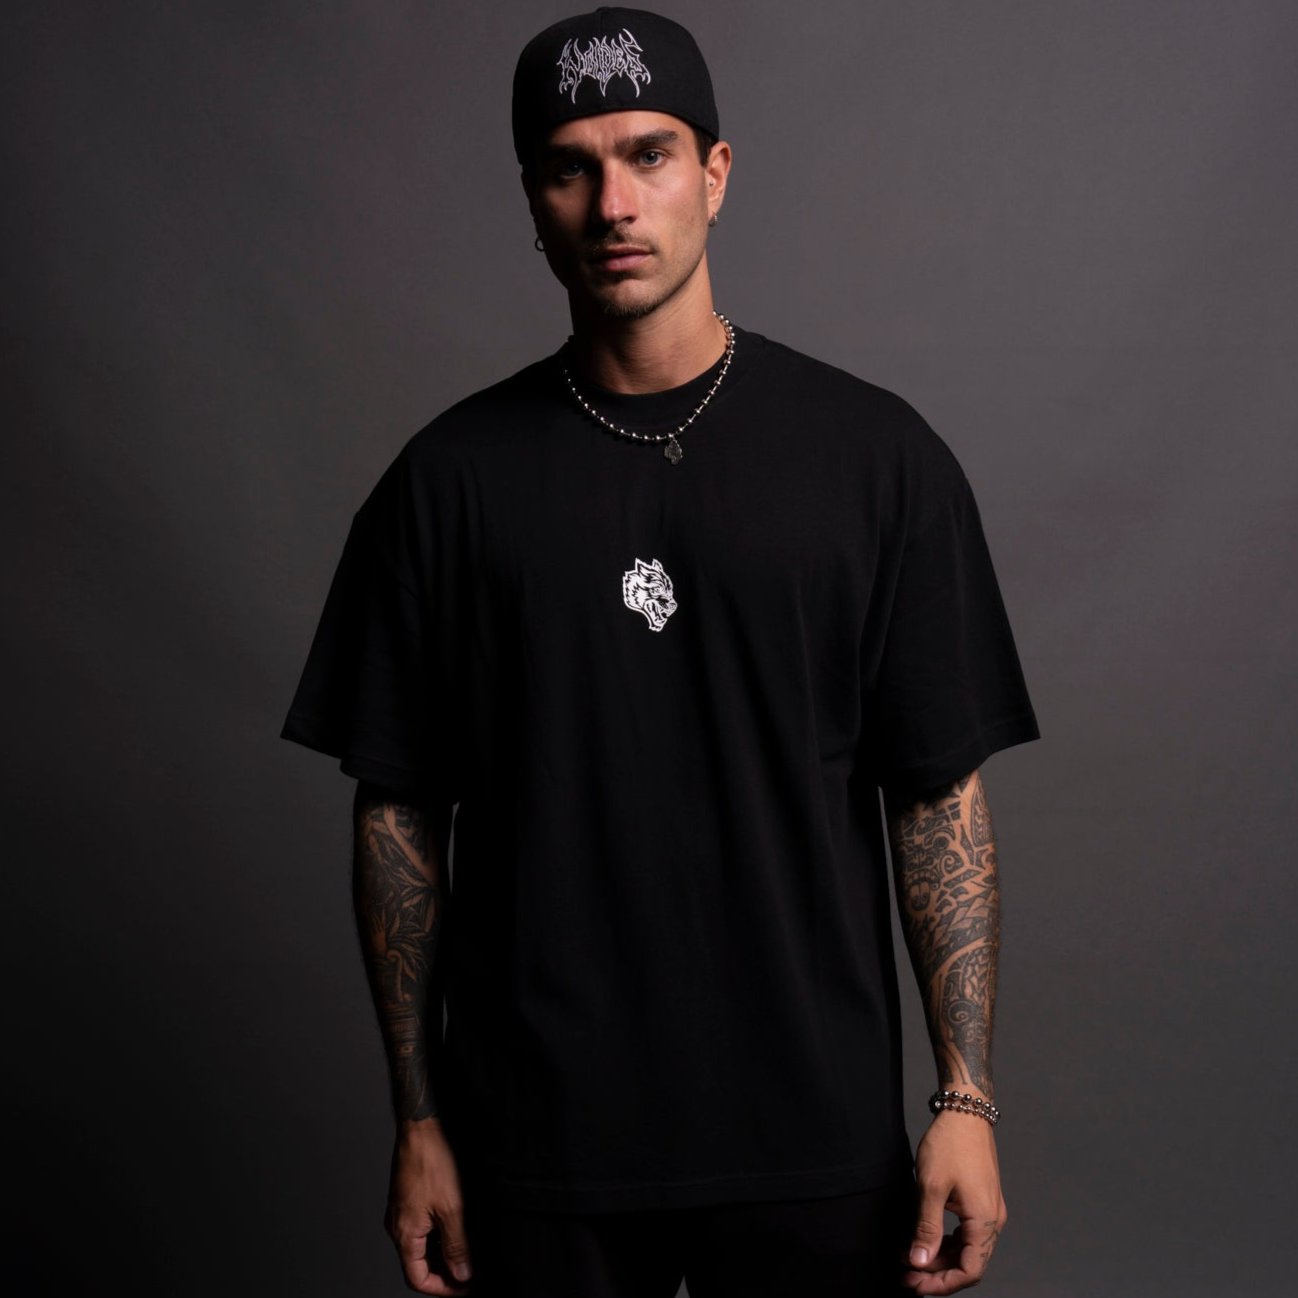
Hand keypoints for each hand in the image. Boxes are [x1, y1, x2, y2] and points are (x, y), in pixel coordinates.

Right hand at [385, 1118, 473, 1294]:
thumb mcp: (452, 1208)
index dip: (442, 1288)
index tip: (464, 1287)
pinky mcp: (408, 1198)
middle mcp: (398, 1225)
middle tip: (470, 1272)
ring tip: (467, 1252)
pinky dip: (438, 1235)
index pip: (417, 1278)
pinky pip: (421, 1227)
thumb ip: (457, 1245)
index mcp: (404, 1233)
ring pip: (421, 1245)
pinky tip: (456, 1229)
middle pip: (418, 1264)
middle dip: (444, 1272)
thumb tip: (462, 1273)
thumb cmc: (432, 1160)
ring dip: (442, 1253)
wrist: (421, 1126)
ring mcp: (402, 1211)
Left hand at [904, 1110, 1006, 1293]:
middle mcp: (992, 1220)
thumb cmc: (950, 1143)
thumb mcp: (931, 1187)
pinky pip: (966, 1233)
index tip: (916, 1285)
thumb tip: (919, 1261)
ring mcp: (988, 1210)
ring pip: (967, 1249)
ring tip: (911, 1259)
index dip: (942, 1283)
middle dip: (938, 1274)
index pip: (969, 1271)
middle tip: (907, 1277)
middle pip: (969, 1263)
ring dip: (940, 1258)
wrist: (965, 1110)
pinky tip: (924, 1240)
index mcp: (985, 1220)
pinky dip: (946, 1241)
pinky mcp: (980, 1201)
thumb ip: (927, 1228)